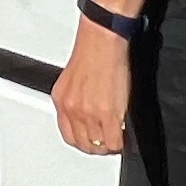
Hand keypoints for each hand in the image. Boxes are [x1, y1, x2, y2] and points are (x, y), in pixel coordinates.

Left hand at [52, 24, 135, 155]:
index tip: (93, 140)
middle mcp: (71, 109)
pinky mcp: (107, 113)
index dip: (84, 141)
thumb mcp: (74, 80)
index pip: (69, 135)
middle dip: (97, 146)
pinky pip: (114, 142)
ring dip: (109, 144)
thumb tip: (87, 118)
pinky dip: (120, 142)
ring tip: (117, 136)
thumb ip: (77, 101)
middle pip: (84, 145)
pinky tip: (124, 133)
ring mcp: (88, 113)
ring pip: (99, 146)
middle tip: (108, 140)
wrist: (102, 39)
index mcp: (61, 100)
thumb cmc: (93, 51)